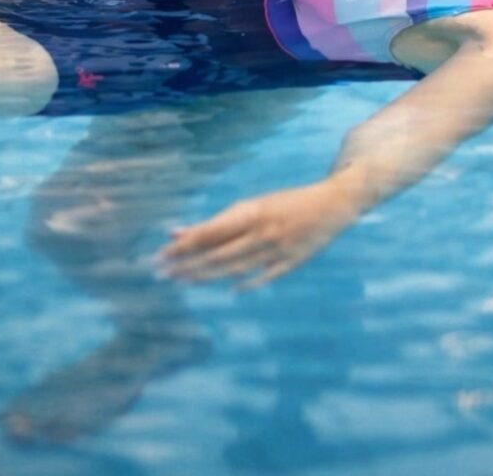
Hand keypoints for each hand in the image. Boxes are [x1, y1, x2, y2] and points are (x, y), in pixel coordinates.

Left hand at [158, 179, 357, 289]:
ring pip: (237, 267)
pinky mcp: (293, 261)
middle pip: (218, 253)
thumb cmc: (286, 203)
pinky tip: (230, 289)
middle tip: (162, 274)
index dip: (183, 246)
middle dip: (188, 264)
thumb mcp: (253, 206)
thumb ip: (217, 222)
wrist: (333, 203)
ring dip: (207, 276)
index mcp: (252, 213)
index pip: (209, 232)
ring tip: (183, 282)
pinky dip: (249, 282)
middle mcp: (262, 231)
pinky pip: (267, 275)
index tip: (160, 255)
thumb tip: (177, 232)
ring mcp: (278, 248)